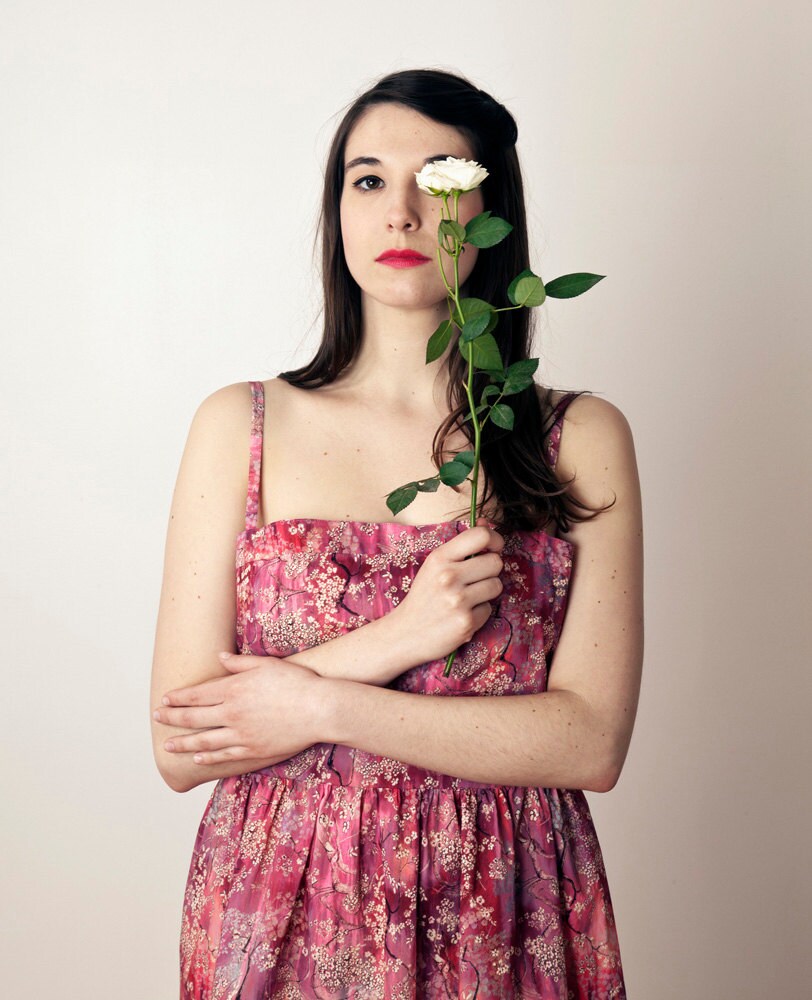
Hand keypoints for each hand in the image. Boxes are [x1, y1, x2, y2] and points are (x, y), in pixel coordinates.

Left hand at [153, 654, 327, 765]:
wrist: (319, 709)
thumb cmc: (296, 682)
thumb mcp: (267, 664)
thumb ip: (240, 663)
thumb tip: (219, 657)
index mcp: (234, 689)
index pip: (196, 695)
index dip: (178, 698)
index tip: (165, 699)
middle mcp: (232, 713)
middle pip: (193, 718)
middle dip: (172, 718)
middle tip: (157, 717)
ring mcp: (241, 734)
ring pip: (203, 741)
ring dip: (182, 743)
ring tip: (168, 745)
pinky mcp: (252, 750)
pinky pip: (224, 755)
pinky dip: (208, 758)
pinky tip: (198, 758)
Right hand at [388, 517, 504, 663]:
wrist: (404, 633)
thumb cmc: (424, 597)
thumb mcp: (435, 566)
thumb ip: (460, 546)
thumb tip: (485, 523)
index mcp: (439, 558)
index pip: (480, 536)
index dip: (495, 539)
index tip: (494, 548)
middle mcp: (448, 576)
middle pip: (495, 562)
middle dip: (490, 570)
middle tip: (474, 579)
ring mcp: (458, 600)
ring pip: (496, 585)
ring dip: (486, 592)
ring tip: (467, 598)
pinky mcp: (466, 622)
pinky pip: (489, 609)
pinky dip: (479, 613)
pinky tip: (461, 615)